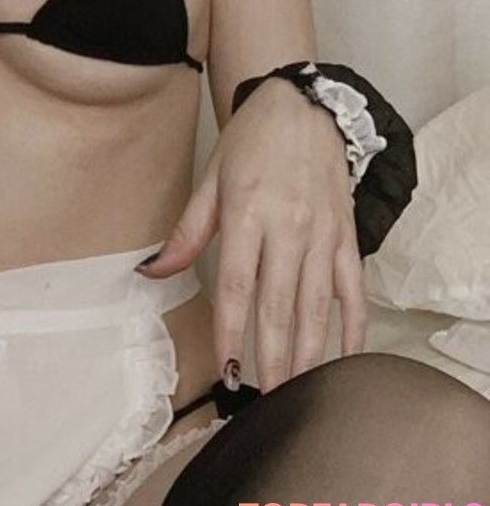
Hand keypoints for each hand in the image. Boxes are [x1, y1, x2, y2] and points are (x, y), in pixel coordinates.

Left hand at [138, 80, 365, 391]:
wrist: (304, 106)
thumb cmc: (252, 142)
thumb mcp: (211, 179)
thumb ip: (186, 231)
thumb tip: (152, 271)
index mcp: (248, 212)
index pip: (238, 284)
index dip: (231, 330)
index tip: (226, 368)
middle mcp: (288, 227)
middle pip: (278, 304)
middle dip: (271, 356)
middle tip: (266, 398)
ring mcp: (322, 234)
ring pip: (317, 305)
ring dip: (307, 352)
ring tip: (297, 390)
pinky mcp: (347, 236)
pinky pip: (353, 290)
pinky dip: (353, 328)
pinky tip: (344, 358)